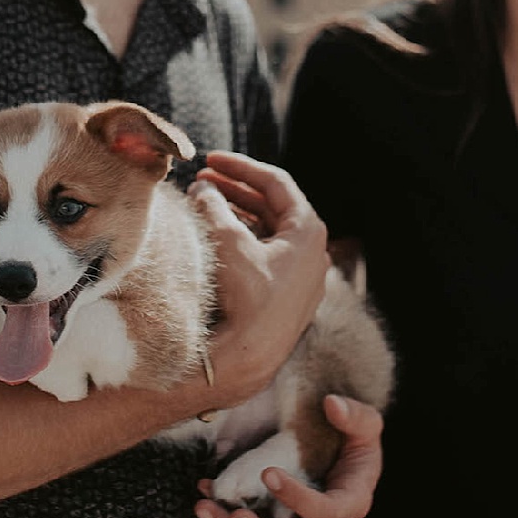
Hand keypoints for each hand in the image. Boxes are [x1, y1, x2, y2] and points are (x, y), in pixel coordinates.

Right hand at [189, 151, 327, 408]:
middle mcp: (314, 251)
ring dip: (237, 215)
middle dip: (235, 190)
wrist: (250, 357)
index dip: (239, 167)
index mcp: (309, 230)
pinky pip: (267, 255)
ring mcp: (303, 275)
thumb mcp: (227, 241)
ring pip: (268, 231)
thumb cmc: (246, 297)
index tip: (211, 159)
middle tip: (203, 179)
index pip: (275, 182)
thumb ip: (214, 205)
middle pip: (272, 206)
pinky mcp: (289, 295)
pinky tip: (218, 236)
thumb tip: (203, 188)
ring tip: (204, 204)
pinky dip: (244, 240)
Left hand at [193, 394, 382, 517]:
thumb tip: (332, 403)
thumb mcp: (365, 425)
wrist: (341, 453)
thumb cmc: (355, 438)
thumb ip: (355, 416)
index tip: (268, 473)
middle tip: (237, 516)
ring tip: (205, 509)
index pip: (328, 513)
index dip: (299, 499)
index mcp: (353, 504)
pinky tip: (204, 498)